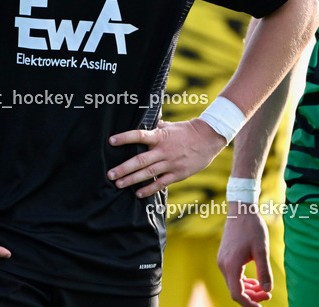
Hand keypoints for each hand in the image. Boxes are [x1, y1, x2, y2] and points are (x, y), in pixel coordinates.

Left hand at [106, 119, 225, 196]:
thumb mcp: (171, 126)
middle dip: (124, 168)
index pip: (139, 136)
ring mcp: (170, 163)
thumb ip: (157, 127)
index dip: (124, 138)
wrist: (209, 138)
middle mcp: (163, 150)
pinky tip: (138, 194)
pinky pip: (161, 183)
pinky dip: (149, 189)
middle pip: (140, 160)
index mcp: (160, 136)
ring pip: (148, 173)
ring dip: (132, 180)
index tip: (111, 141)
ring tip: (118, 184)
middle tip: (110, 174)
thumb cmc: (187, 131)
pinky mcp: (178, 174)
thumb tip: (146, 124)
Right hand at [218, 204, 272, 306]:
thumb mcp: (262, 250)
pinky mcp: (224, 257)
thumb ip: (264, 271)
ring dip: (248, 289)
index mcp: (231, 265)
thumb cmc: (252, 228)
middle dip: (251, 296)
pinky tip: (254, 281)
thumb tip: (267, 290)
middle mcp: (223, 265)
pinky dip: (243, 281)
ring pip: (233, 283)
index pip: (237, 294)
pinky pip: (232, 275)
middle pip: (235, 290)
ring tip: (263, 289)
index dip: (249, 304)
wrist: (241, 210)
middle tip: (267, 295)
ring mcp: (222, 261)